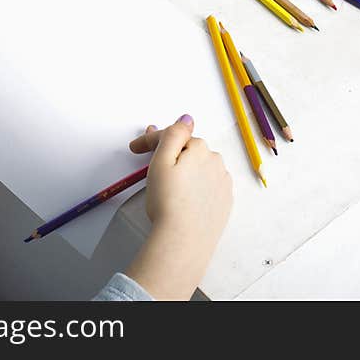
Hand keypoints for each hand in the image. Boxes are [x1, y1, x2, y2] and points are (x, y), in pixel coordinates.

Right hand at [124, 115, 232, 299]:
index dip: (150, 140)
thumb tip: (187, 118)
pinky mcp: (224, 202)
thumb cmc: (168, 202)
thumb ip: (173, 134)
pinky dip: (196, 187)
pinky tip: (184, 196)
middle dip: (170, 154)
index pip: (174, 136)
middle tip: (150, 164)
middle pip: (189, 151)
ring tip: (168, 184)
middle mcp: (216, 162)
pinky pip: (208, 186)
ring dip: (185, 170)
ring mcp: (222, 183)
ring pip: (200, 168)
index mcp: (200, 149)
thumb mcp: (161, 162)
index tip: (134, 148)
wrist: (184, 240)